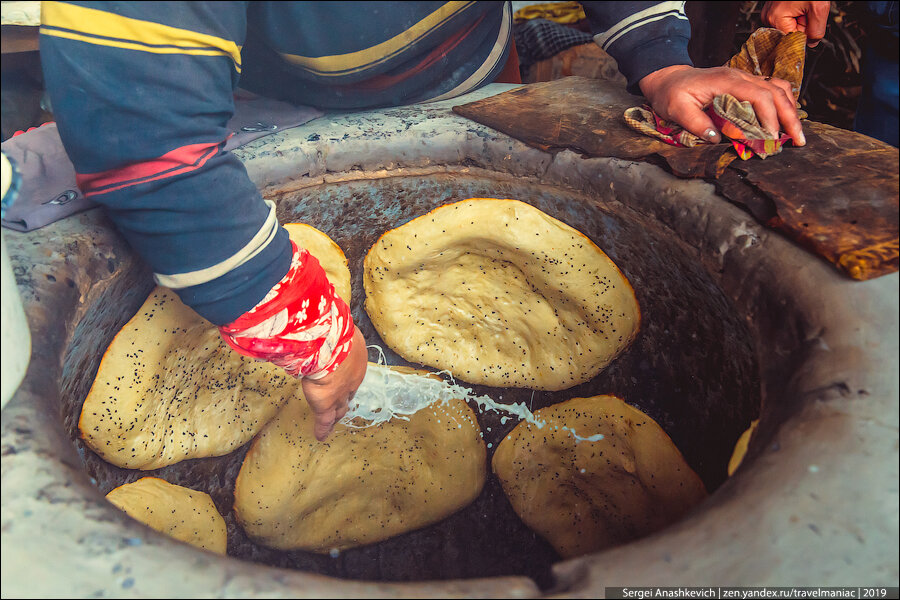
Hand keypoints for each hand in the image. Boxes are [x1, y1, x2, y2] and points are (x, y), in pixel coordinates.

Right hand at [301, 326, 366, 440]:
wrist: (329, 343)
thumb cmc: (333, 329)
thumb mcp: (336, 323)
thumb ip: (330, 323)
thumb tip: (321, 312)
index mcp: (355, 358)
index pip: (351, 371)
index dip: (347, 376)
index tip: (344, 378)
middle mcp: (352, 378)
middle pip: (349, 392)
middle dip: (346, 397)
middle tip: (344, 403)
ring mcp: (339, 393)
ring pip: (339, 409)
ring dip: (336, 416)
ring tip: (335, 421)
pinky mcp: (325, 404)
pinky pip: (324, 421)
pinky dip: (323, 429)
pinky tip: (321, 436)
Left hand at [639, 64, 805, 145]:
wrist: (669, 79)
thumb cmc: (671, 94)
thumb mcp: (676, 109)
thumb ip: (695, 123)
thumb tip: (717, 138)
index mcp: (726, 81)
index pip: (758, 96)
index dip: (769, 117)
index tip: (773, 138)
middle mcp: (740, 76)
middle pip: (776, 92)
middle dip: (789, 117)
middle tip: (798, 141)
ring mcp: (744, 78)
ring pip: (778, 88)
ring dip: (791, 110)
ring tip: (796, 134)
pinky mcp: (745, 84)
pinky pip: (772, 89)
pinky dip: (783, 104)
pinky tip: (786, 120)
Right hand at [762, 1, 830, 46]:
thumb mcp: (819, 8)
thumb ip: (816, 31)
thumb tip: (811, 44)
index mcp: (775, 19)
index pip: (791, 40)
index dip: (805, 33)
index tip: (810, 20)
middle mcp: (768, 18)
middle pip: (788, 34)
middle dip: (802, 25)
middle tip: (807, 10)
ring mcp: (768, 13)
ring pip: (788, 26)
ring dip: (800, 19)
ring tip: (803, 5)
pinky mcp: (772, 9)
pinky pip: (786, 19)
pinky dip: (796, 14)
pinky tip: (799, 5)